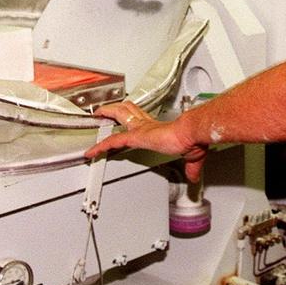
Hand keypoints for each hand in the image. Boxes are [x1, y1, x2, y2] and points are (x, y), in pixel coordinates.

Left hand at [86, 101, 207, 181]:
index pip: (140, 118)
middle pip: (126, 111)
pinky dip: (100, 147)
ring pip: (117, 117)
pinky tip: (91, 152)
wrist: (191, 132)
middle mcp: (146, 125)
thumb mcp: (192, 156)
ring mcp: (139, 129)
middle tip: (105, 109)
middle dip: (115, 109)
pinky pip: (112, 141)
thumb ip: (190, 166)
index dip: (132, 116)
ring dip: (105, 116)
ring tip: (95, 117)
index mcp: (157, 128)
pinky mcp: (135, 136)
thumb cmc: (192, 138)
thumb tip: (194, 175)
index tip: (127, 118)